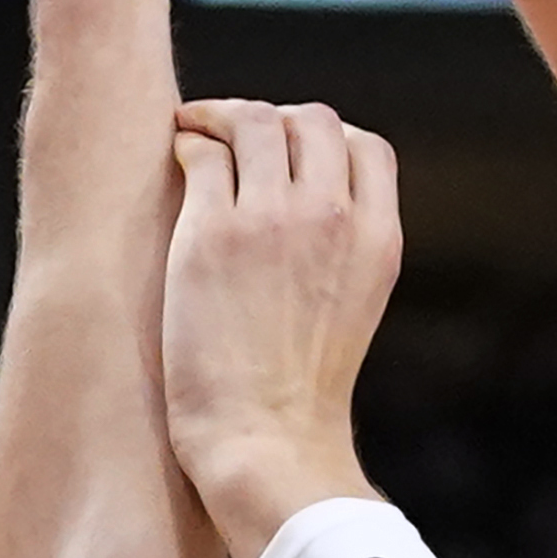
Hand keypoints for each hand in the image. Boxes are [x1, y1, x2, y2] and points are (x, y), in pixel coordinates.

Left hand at [161, 96, 403, 557]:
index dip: (327, 138)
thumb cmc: (300, 391)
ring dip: (222, 117)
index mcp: (378, 239)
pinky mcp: (211, 233)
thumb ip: (344, 246)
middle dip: (274, 119)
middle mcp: (332, 217)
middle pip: (312, 121)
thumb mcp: (353, 306)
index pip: (366, 146)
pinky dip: (189, 141)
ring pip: (254, 121)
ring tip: (195, 133)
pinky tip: (178, 156)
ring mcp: (272, 220)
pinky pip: (202, 152)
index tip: (292, 154)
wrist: (266, 440)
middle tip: (235, 137)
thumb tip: (311, 202)